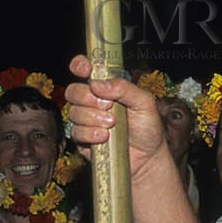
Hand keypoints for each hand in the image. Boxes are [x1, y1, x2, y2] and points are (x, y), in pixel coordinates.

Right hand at [63, 54, 170, 181]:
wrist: (147, 157)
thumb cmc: (147, 127)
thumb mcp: (144, 103)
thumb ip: (125, 88)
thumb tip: (98, 84)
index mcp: (106, 87)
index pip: (84, 69)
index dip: (80, 65)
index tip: (86, 70)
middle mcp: (92, 101)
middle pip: (73, 91)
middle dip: (88, 98)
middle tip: (108, 106)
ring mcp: (85, 120)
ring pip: (73, 112)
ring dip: (93, 118)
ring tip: (112, 124)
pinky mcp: (82, 139)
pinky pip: (76, 132)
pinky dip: (90, 134)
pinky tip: (105, 137)